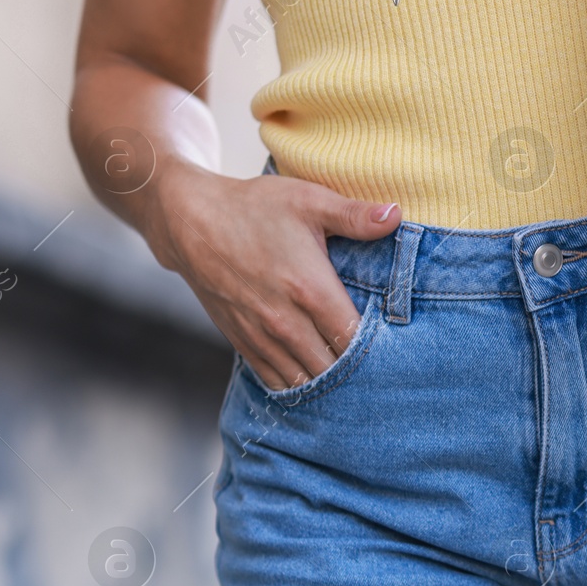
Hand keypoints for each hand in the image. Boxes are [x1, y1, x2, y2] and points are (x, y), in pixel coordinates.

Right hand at [146, 163, 401, 391]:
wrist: (190, 221)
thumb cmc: (254, 207)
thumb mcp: (308, 201)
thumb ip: (355, 215)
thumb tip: (397, 215)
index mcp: (310, 289)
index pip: (356, 339)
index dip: (378, 347)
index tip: (393, 343)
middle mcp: (285, 321)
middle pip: (334, 368)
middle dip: (357, 370)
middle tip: (378, 365)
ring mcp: (261, 336)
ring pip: (306, 380)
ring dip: (329, 381)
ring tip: (351, 377)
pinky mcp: (242, 342)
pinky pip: (276, 380)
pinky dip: (298, 385)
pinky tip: (316, 378)